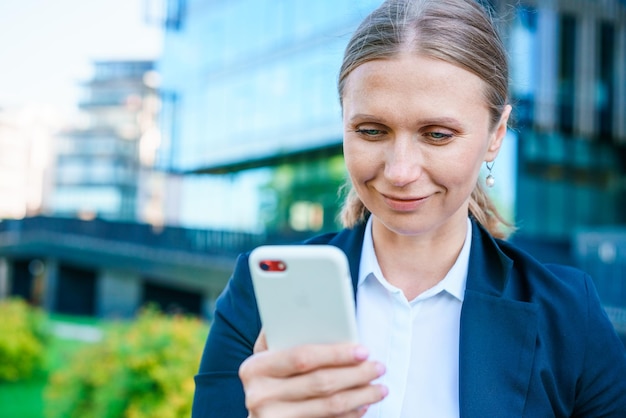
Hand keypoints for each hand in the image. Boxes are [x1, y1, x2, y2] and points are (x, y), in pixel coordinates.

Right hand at [240, 331, 387, 417]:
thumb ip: (284, 334)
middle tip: (378, 367)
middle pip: (321, 383)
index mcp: (255, 367)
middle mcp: (260, 395)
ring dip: (360, 396)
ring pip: (329, 406)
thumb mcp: (267, 355)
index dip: (336, 354)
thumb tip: (315, 310)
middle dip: (356, 374)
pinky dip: (350, 414)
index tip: (363, 350)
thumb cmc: (268, 376)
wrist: (256, 414)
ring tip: (380, 387)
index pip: (302, 357)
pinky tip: (363, 403)